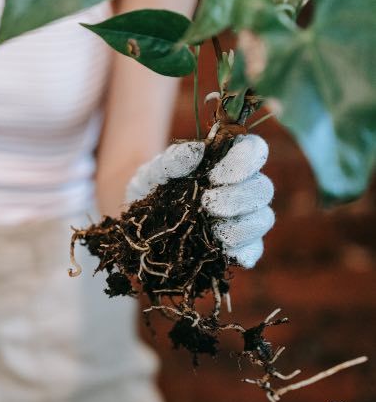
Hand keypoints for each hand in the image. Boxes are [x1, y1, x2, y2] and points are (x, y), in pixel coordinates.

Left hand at [125, 135, 273, 267]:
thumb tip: (196, 151)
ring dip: (242, 224)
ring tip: (213, 227)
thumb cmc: (152, 189)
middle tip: (207, 203)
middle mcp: (240, 189)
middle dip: (239, 197)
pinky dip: (244, 251)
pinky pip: (253, 250)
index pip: (254, 150)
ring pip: (263, 219)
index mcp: (226, 162)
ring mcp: (240, 219)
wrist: (138, 223)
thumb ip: (172, 159)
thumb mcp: (154, 172)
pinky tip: (225, 250)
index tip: (216, 175)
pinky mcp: (235, 247)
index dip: (246, 160)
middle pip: (262, 189)